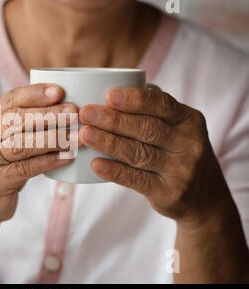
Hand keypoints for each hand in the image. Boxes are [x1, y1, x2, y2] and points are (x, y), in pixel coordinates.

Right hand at [0, 84, 77, 227]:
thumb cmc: (0, 162)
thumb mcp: (4, 135)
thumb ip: (24, 119)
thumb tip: (65, 102)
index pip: (12, 99)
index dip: (36, 94)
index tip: (60, 91)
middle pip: (16, 120)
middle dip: (48, 115)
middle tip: (74, 112)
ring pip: (21, 144)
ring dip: (52, 139)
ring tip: (75, 136)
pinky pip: (25, 168)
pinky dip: (48, 161)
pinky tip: (66, 157)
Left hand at [79, 84, 232, 228]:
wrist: (205, 197)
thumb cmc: (179, 153)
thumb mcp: (179, 129)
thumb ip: (153, 112)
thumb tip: (110, 91)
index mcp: (189, 120)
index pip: (162, 105)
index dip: (135, 100)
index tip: (108, 95)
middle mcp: (188, 144)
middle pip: (147, 128)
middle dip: (113, 120)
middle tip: (85, 113)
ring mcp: (180, 170)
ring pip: (139, 153)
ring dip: (108, 142)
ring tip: (84, 134)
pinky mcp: (168, 193)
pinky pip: (137, 180)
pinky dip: (114, 171)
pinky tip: (95, 164)